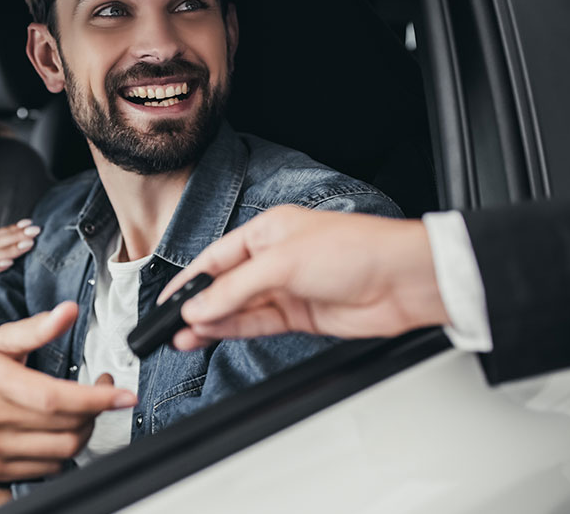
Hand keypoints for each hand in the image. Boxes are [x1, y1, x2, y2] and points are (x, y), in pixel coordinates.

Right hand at [0, 302, 136, 480]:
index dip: (96, 398)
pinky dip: (65, 450)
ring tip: (84, 411)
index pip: (55, 397)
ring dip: (85, 431)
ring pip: (62, 450)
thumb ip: (36, 328)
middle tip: (103, 393)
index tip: (124, 394)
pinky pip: (49, 467)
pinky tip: (60, 429)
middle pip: (65, 426)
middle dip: (96, 411)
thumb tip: (69, 310)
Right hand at [159, 205, 448, 350]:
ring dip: (212, 322)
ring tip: (183, 337)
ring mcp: (287, 289)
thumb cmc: (355, 249)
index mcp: (267, 231)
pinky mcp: (301, 315)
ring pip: (238, 309)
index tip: (167, 299)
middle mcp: (275, 259)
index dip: (189, 278)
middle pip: (225, 285)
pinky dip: (234, 330)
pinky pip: (258, 324)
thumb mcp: (282, 262)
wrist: (402, 281)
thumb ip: (236, 288)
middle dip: (198, 305)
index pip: (216, 257)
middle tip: (171, 325)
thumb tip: (200, 306)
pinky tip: (212, 335)